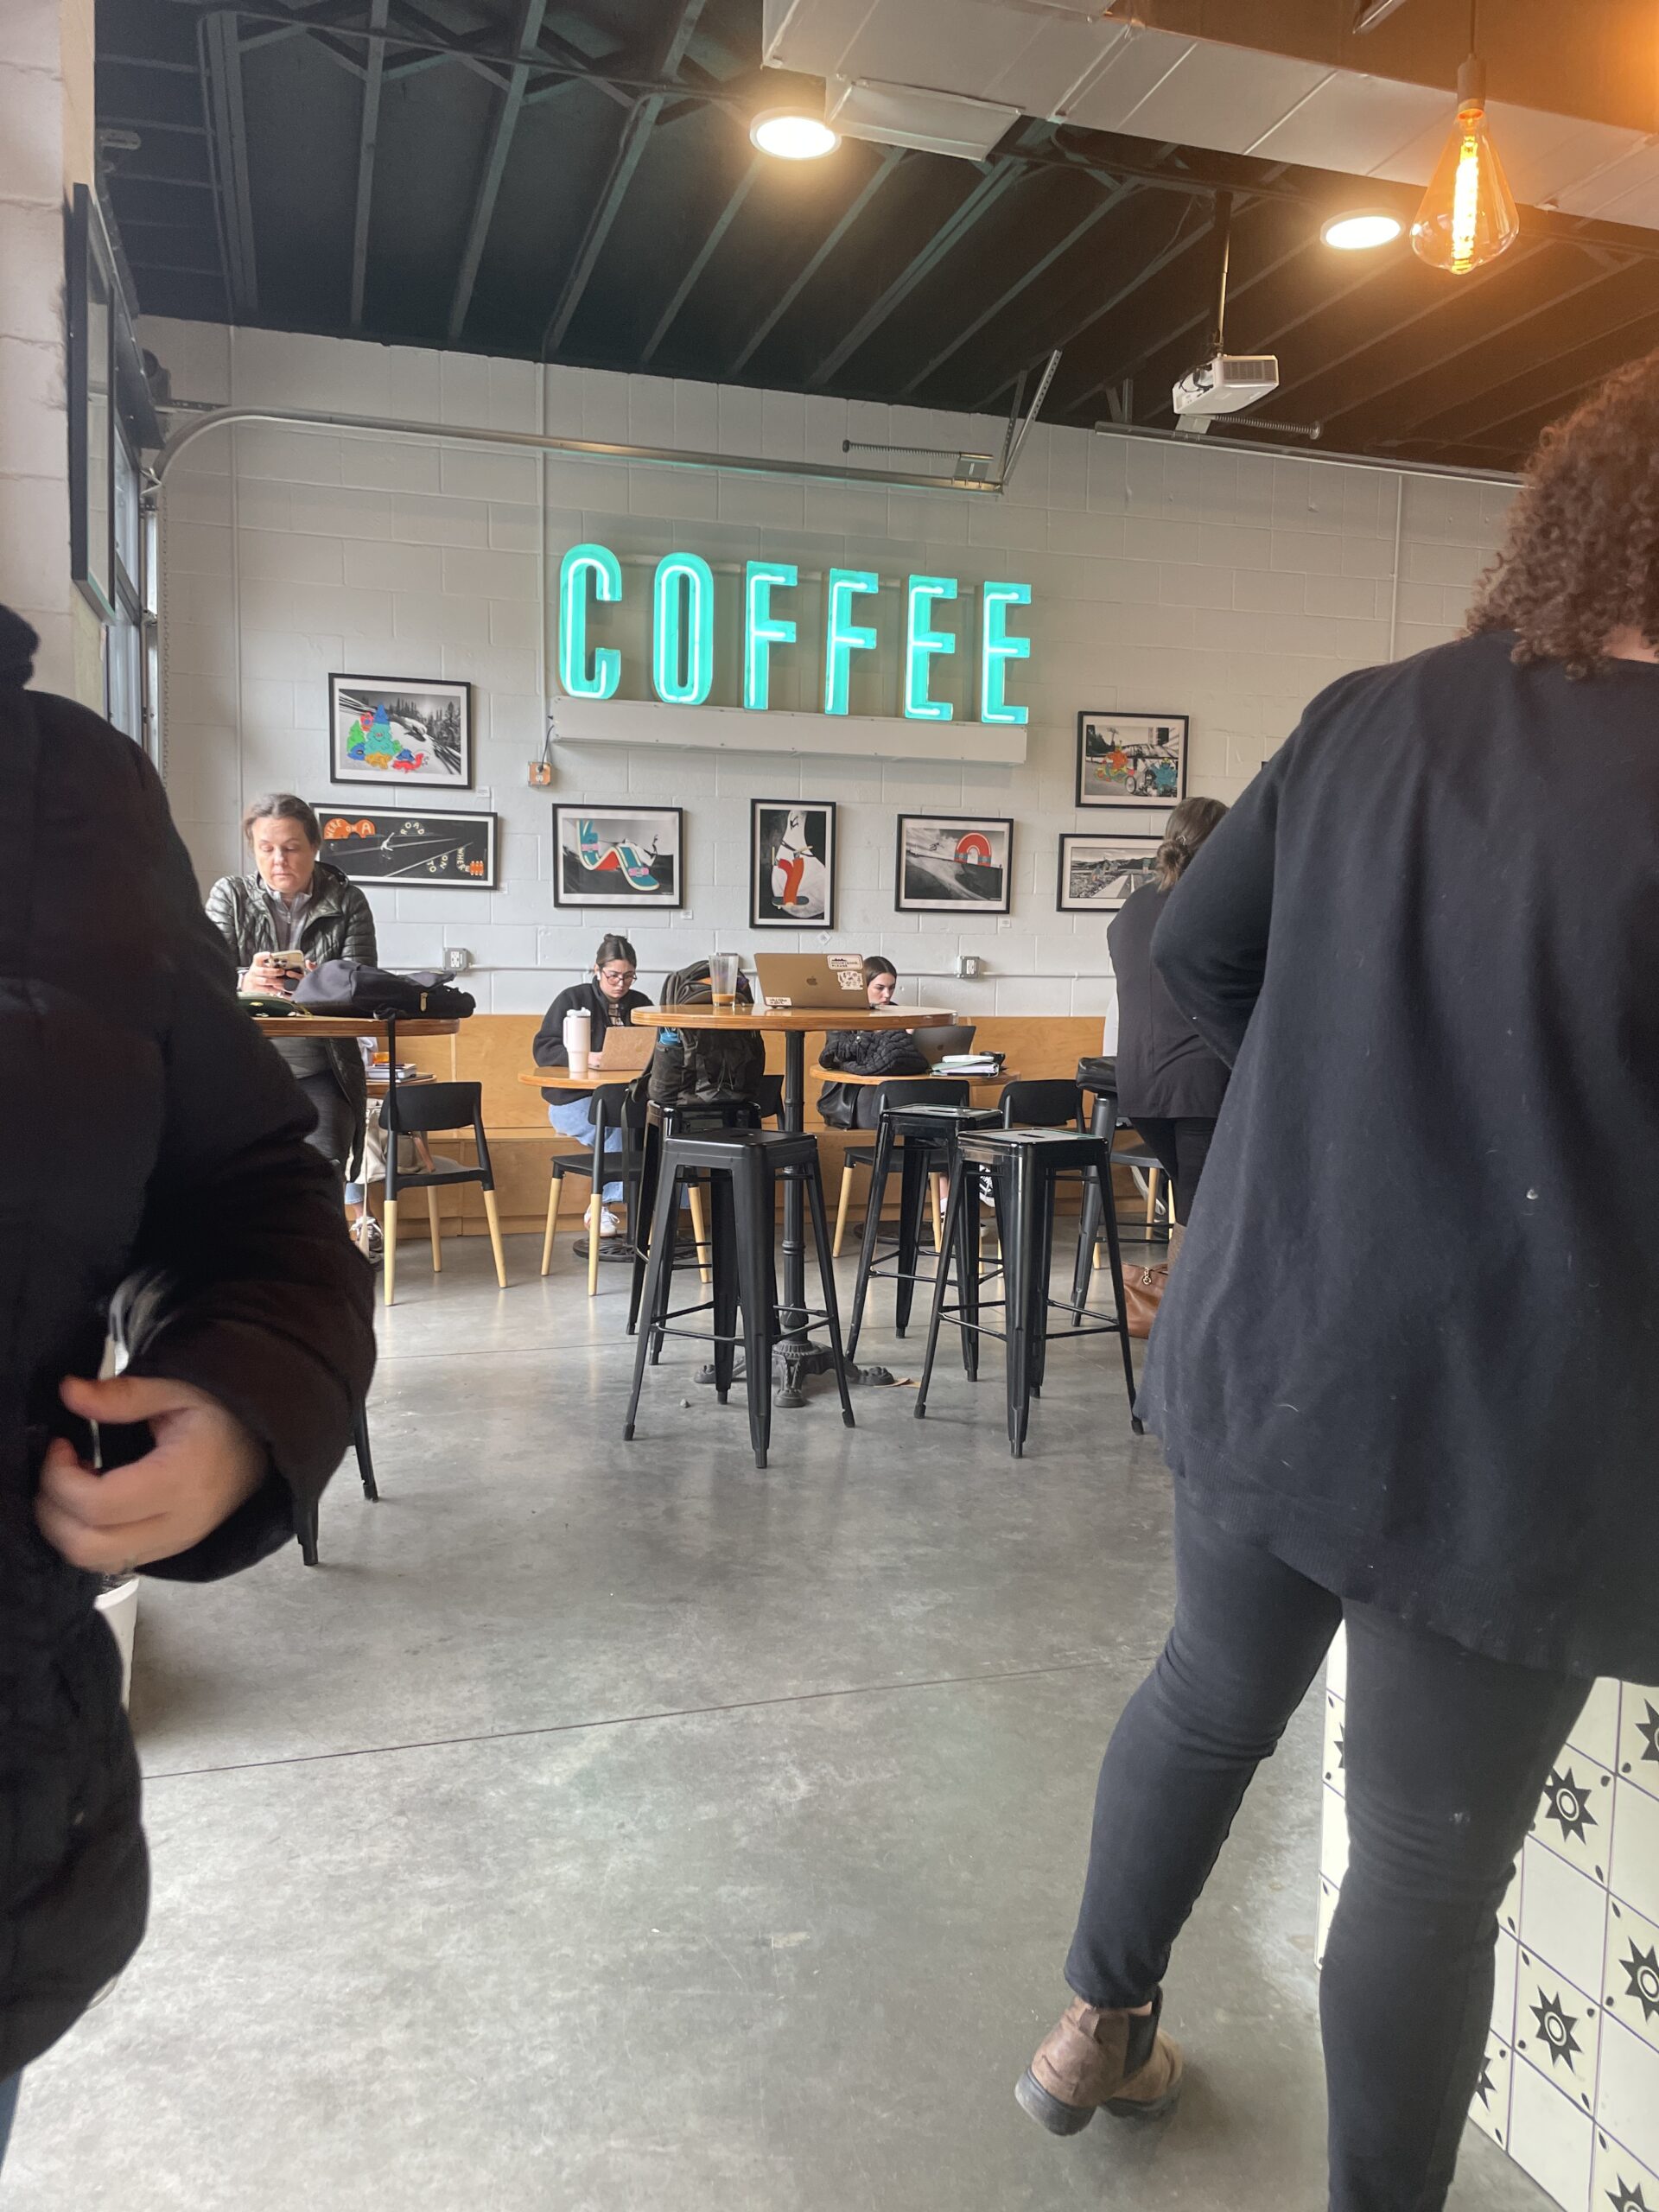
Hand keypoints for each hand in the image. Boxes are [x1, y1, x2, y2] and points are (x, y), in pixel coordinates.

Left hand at [37, 1374, 267, 1573]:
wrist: (263, 1446)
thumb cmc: (223, 1414)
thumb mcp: (177, 1390)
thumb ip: (122, 1395)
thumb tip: (69, 1392)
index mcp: (181, 1480)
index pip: (99, 1504)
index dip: (60, 1478)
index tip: (60, 1446)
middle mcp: (178, 1523)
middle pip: (87, 1545)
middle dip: (53, 1509)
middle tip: (58, 1470)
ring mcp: (173, 1544)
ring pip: (93, 1562)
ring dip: (65, 1528)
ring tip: (75, 1485)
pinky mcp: (168, 1551)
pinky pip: (110, 1562)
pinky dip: (85, 1536)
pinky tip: (92, 1502)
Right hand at [242, 952, 292, 995]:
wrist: (247, 981)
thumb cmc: (258, 972)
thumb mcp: (261, 966)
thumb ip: (270, 964)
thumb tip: (283, 965)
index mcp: (256, 964)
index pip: (258, 957)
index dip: (263, 955)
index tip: (270, 954)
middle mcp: (254, 971)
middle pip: (264, 971)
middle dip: (275, 972)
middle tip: (282, 972)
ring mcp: (254, 980)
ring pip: (266, 981)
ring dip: (276, 982)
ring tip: (283, 982)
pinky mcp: (255, 988)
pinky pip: (266, 989)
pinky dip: (274, 990)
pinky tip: (279, 990)